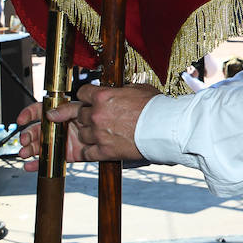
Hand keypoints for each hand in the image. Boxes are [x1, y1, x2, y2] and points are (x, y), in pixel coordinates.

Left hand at [18, 82, 156, 170]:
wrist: (165, 129)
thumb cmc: (156, 107)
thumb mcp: (138, 89)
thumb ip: (122, 90)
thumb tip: (119, 89)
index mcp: (104, 96)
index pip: (81, 94)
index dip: (83, 97)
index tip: (84, 100)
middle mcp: (96, 114)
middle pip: (77, 114)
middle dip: (82, 116)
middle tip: (85, 118)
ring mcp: (98, 134)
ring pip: (81, 134)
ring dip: (87, 134)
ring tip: (98, 134)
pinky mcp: (104, 151)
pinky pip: (87, 152)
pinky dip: (89, 151)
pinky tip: (95, 149)